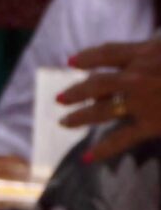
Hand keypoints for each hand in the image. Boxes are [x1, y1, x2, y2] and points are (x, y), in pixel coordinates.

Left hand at [60, 39, 160, 162]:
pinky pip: (121, 139)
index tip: (71, 61)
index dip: (88, 56)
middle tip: (58, 98)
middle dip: (76, 91)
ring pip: (102, 111)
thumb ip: (151, 50)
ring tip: (64, 123)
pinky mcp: (150, 124)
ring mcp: (142, 101)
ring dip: (80, 117)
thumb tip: (139, 52)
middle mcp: (138, 75)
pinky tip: (87, 159)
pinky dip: (103, 150)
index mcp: (146, 51)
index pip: (108, 52)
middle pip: (97, 83)